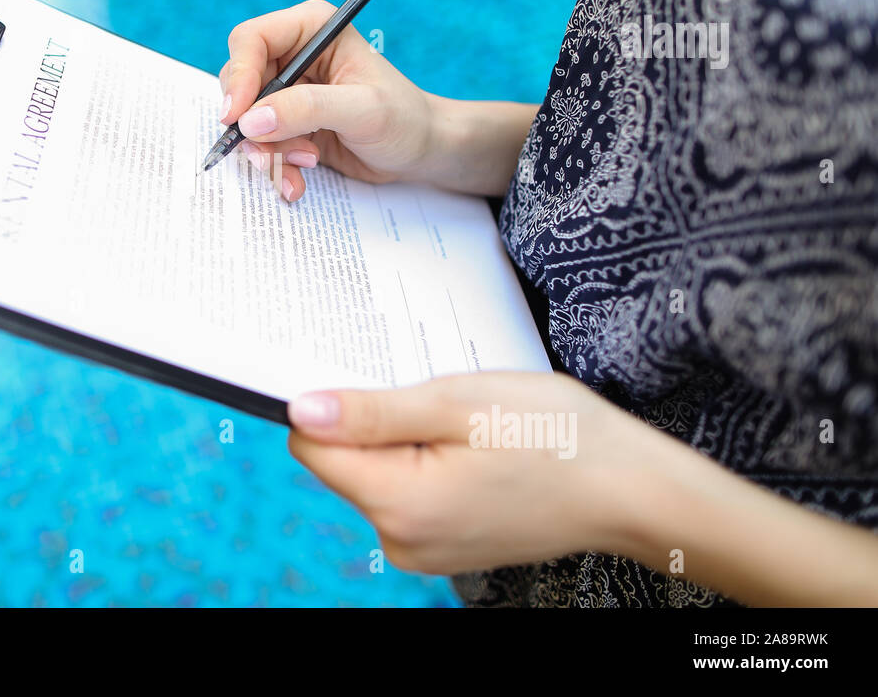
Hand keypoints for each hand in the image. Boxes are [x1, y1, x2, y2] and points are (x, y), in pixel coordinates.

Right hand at [218, 0, 538, 200]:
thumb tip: (252, 120)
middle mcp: (293, 55)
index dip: (238, 76)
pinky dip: (274, 166)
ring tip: (304, 166)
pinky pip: (260, 144)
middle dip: (254, 125)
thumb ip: (307, 109)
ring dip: (267, 152)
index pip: (251, 40)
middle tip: (276, 154)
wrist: (421, 151)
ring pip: (246, 120)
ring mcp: (288, 91)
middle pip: (240, 83)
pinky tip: (298, 180)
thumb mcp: (362, 110)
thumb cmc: (404, 119)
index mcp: (311, 29)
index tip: (236, 117)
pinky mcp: (288, 123)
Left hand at [286, 371, 647, 573]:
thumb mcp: (458, 404)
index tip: (379, 381)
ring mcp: (423, 550)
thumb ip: (372, 412)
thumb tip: (300, 410)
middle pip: (345, 463)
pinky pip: (409, 494)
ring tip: (467, 427)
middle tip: (440, 401)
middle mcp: (400, 540)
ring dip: (407, 442)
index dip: (335, 406)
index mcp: (398, 503)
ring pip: (378, 476)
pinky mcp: (444, 546)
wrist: (630, 491)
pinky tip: (475, 449)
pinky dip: (429, 464)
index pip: (313, 447)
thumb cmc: (554, 435)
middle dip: (379, 423)